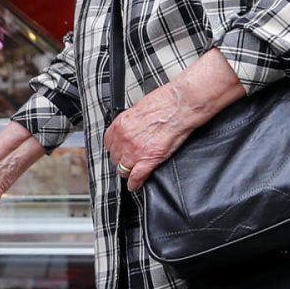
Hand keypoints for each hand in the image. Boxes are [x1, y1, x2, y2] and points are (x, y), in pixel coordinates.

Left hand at [105, 49, 244, 191]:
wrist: (180, 105)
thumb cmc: (165, 103)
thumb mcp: (138, 109)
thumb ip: (130, 123)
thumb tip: (130, 129)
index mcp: (120, 124)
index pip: (109, 144)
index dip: (115, 149)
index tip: (119, 151)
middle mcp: (124, 138)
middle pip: (115, 157)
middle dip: (121, 160)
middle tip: (127, 161)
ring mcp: (135, 150)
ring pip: (123, 168)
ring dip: (127, 171)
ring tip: (131, 173)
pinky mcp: (150, 158)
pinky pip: (137, 176)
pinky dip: (135, 183)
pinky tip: (135, 185)